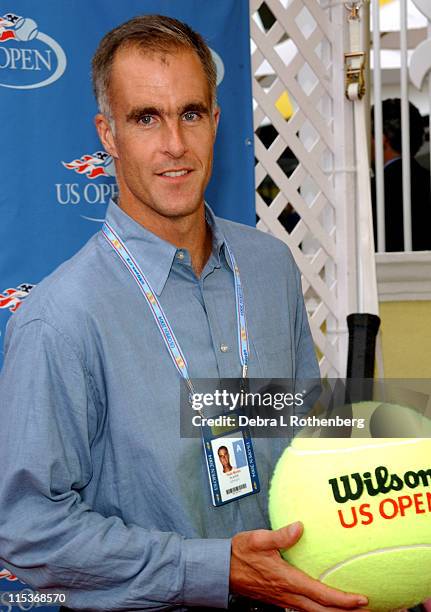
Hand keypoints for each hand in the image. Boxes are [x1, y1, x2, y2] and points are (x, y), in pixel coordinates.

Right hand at [229, 521, 368, 611]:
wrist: (222, 569)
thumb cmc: (240, 553)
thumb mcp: (258, 539)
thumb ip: (280, 535)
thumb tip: (299, 527)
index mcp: (287, 580)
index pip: (321, 594)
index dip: (343, 600)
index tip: (362, 599)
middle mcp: (289, 595)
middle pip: (323, 611)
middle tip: (366, 608)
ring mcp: (285, 599)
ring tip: (351, 608)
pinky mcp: (281, 598)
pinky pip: (306, 608)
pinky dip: (321, 608)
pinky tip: (326, 603)